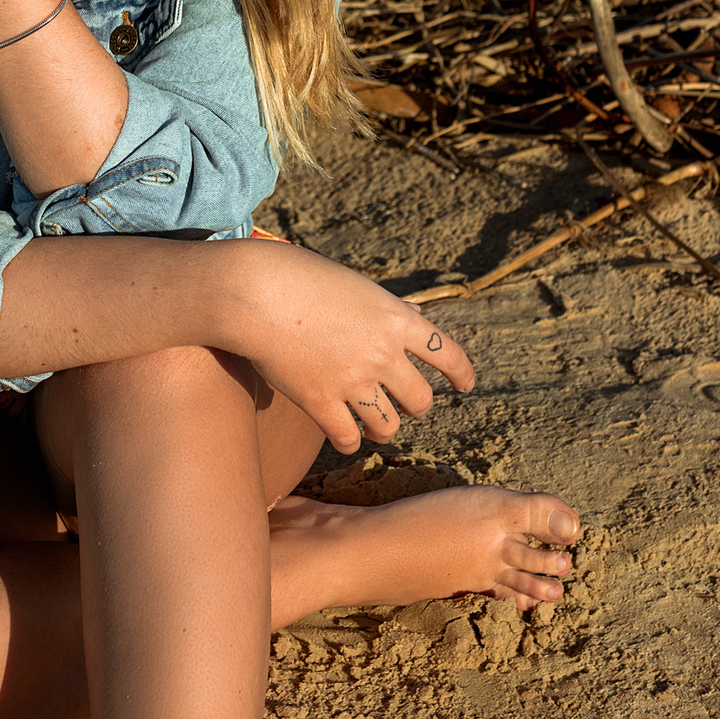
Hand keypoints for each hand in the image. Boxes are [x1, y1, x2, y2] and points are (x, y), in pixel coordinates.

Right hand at [227, 241, 473, 452]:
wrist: (254, 292)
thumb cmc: (297, 276)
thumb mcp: (354, 284)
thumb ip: (386, 306)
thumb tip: (416, 316)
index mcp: (395, 318)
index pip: (446, 352)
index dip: (461, 373)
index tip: (465, 386)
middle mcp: (382, 353)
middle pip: (420, 400)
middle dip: (414, 406)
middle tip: (402, 405)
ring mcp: (352, 380)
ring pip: (388, 426)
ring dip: (383, 429)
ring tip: (374, 427)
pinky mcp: (320, 402)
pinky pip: (347, 438)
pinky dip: (348, 442)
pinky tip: (343, 439)